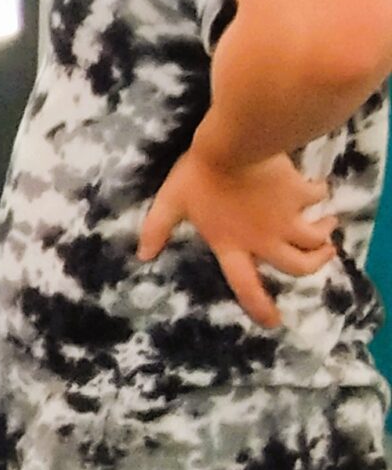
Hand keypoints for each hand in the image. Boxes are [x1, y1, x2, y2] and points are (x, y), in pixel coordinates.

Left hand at [138, 146, 335, 327]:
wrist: (235, 147)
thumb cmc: (199, 176)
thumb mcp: (171, 202)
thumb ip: (157, 229)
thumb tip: (142, 255)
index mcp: (233, 246)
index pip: (246, 286)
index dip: (260, 308)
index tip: (275, 322)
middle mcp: (264, 240)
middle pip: (298, 267)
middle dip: (315, 264)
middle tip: (324, 255)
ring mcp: (286, 219)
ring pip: (316, 238)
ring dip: (325, 234)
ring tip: (329, 225)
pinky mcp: (300, 194)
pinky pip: (318, 198)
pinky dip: (321, 195)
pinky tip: (318, 188)